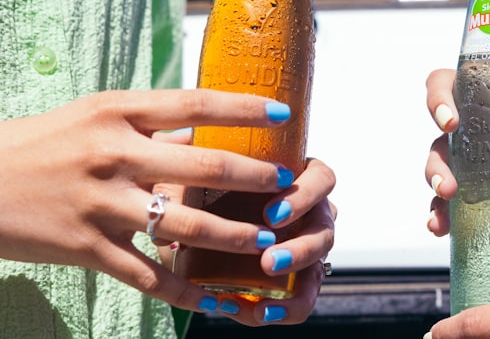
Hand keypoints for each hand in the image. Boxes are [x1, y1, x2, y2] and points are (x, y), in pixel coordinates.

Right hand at [0, 88, 335, 318]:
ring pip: (183, 223)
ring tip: (267, 239)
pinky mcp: (85, 247)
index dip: (242, 107)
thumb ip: (146, 125)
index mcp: (116, 111)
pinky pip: (146, 274)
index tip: (281, 113)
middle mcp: (112, 152)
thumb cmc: (36, 142)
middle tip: (287, 183)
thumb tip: (203, 129)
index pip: (193, 102)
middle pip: (201, 164)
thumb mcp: (92, 117)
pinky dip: (184, 288)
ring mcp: (99, 202)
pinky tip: (213, 298)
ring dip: (232, 234)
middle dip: (252, 176)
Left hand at [153, 131, 336, 325]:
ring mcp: (308, 243)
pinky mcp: (298, 276)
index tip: (269, 215)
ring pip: (319, 265)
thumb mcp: (199, 180)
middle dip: (300, 249)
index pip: (321, 180)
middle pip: (324, 228)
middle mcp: (312, 210)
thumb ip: (189, 181)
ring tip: (264, 302)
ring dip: (291, 287)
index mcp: (299, 175)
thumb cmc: (207, 187)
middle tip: (267, 261)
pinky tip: (258, 314)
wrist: (200, 220)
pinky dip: (285, 309)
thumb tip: (164, 206)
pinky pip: (302, 296)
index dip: (302, 198)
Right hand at [423, 68, 489, 235]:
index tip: (450, 121)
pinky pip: (461, 203)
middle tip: (448, 183)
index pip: (451, 84)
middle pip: (440, 138)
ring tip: (443, 216)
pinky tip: (443, 230)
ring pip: (445, 170)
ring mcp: (486, 161)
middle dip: (436, 162)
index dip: (438, 98)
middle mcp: (484, 127)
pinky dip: (447, 216)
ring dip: (437, 190)